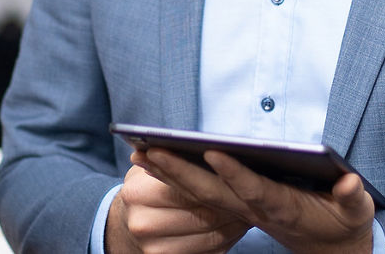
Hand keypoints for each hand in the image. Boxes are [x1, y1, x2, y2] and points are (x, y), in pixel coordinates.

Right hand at [106, 162, 250, 253]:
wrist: (128, 225)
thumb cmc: (145, 188)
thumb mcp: (149, 167)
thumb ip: (168, 157)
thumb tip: (192, 142)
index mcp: (138, 194)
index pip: (188, 188)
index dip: (218, 181)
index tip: (242, 172)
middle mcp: (144, 225)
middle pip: (203, 216)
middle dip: (232, 204)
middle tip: (255, 190)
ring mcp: (156, 249)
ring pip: (210, 237)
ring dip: (235, 223)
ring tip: (252, 206)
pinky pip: (209, 252)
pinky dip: (227, 238)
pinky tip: (238, 224)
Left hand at [136, 148, 374, 253]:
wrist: (330, 248)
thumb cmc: (343, 223)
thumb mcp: (356, 211)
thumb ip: (353, 197)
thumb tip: (350, 182)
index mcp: (283, 206)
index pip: (253, 191)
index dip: (234, 174)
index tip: (212, 153)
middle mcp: (255, 209)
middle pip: (212, 193)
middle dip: (181, 173)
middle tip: (151, 151)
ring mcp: (240, 209)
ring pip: (198, 193)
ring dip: (169, 175)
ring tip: (140, 151)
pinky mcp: (234, 205)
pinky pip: (198, 192)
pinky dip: (175, 177)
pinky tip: (154, 160)